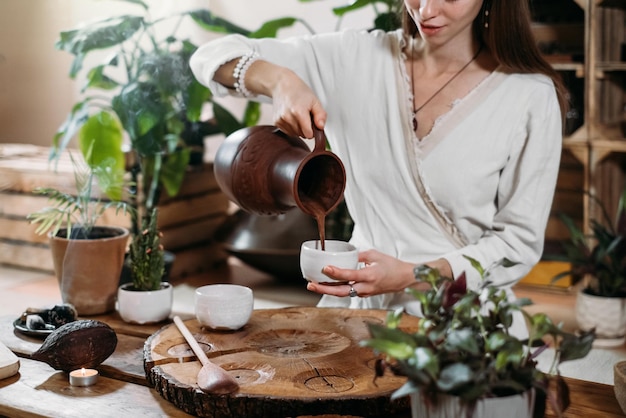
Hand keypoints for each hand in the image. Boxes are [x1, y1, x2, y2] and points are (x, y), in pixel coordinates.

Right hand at [270, 68, 325, 137]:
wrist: (282, 85)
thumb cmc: (299, 91)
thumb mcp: (315, 101)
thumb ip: (320, 115)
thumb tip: (321, 127)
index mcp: (299, 112)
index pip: (308, 134)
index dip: (313, 130)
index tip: (313, 123)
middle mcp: (288, 117)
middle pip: (302, 134)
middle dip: (306, 128)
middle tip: (305, 115)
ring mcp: (280, 120)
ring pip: (294, 134)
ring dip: (298, 128)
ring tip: (298, 115)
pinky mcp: (276, 122)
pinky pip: (287, 131)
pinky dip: (291, 127)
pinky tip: (291, 116)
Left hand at [306, 249, 431, 297]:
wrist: (405, 279)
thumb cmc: (391, 265)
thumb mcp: (375, 255)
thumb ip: (358, 256)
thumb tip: (344, 255)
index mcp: (370, 276)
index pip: (349, 275)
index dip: (336, 272)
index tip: (324, 268)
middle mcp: (366, 287)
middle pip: (341, 291)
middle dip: (324, 289)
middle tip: (310, 284)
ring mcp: (365, 293)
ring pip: (343, 294)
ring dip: (328, 291)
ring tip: (314, 285)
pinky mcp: (364, 294)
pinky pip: (348, 293)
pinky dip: (336, 290)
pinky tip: (327, 285)